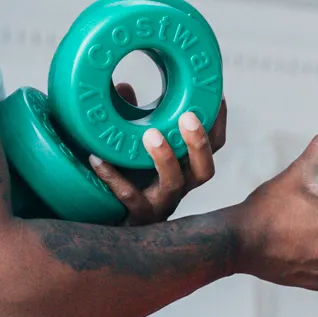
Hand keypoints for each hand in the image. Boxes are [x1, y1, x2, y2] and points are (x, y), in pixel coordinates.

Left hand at [87, 87, 229, 225]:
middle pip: (205, 169)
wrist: (112, 231)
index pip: (215, 147)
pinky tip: (97, 159)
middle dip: (200, 142)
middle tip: (188, 117)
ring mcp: (161, 203)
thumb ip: (133, 119)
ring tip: (150, 135)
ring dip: (165, 157)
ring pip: (173, 183)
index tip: (216, 95)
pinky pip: (128, 197)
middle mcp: (181, 187)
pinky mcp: (138, 217)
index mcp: (187, 169)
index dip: (219, 122)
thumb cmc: (130, 182)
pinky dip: (113, 177)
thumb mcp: (136, 149)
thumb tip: (123, 85)